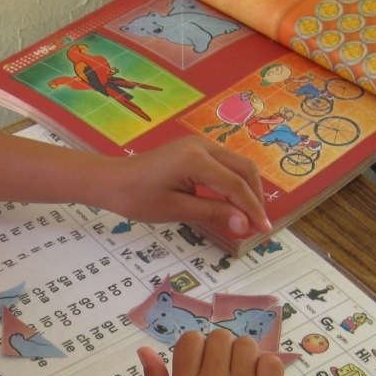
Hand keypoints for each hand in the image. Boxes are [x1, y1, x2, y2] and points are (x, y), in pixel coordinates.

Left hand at [101, 136, 271, 238]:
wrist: (112, 180)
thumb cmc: (138, 198)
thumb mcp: (176, 210)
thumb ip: (214, 213)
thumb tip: (245, 224)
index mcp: (196, 160)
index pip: (236, 185)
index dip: (253, 209)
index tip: (263, 230)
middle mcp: (203, 146)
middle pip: (244, 169)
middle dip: (255, 198)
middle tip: (258, 226)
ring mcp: (200, 145)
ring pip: (238, 165)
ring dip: (248, 189)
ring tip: (249, 217)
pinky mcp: (196, 149)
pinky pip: (225, 164)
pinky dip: (235, 183)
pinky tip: (234, 203)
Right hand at [137, 330, 282, 375]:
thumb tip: (144, 350)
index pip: (190, 340)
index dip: (198, 348)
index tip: (204, 366)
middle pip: (220, 338)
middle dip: (222, 350)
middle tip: (225, 373)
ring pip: (246, 346)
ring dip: (245, 356)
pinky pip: (271, 363)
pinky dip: (267, 367)